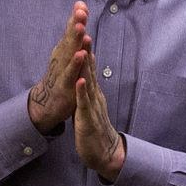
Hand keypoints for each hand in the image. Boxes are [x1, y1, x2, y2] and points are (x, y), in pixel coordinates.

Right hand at [28, 2, 88, 132]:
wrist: (47, 102)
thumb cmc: (62, 75)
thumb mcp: (69, 54)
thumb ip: (75, 35)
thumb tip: (80, 12)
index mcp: (65, 49)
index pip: (72, 30)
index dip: (76, 18)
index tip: (81, 4)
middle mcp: (62, 56)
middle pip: (70, 38)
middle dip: (76, 24)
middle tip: (81, 11)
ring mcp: (62, 70)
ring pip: (70, 53)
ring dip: (76, 40)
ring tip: (82, 28)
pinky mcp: (63, 84)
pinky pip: (71, 73)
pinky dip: (75, 64)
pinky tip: (81, 55)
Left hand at [74, 45, 124, 182]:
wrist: (105, 154)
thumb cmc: (96, 131)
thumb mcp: (90, 107)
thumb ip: (88, 93)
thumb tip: (84, 78)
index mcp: (94, 93)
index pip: (89, 69)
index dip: (85, 51)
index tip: (83, 33)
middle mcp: (95, 96)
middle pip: (90, 70)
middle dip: (86, 51)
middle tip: (85, 31)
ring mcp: (93, 107)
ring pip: (88, 82)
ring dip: (86, 65)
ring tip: (84, 48)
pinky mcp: (88, 119)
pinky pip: (84, 104)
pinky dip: (82, 91)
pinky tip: (80, 80)